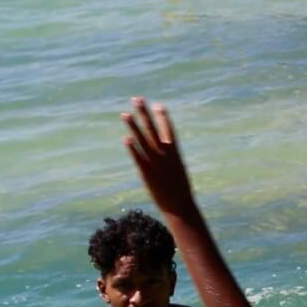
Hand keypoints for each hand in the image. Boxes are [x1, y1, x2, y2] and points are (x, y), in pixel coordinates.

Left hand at [122, 99, 196, 218]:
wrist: (181, 207)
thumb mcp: (178, 171)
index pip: (168, 129)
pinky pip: (138, 157)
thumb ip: (171, 161)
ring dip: (134, 126)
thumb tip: (168, 156)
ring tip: (125, 114)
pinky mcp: (147, 173)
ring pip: (143, 140)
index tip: (157, 105)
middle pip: (153, 129)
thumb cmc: (180, 190)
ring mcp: (156, 162)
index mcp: (175, 152)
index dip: (162, 117)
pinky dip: (132, 148)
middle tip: (137, 99)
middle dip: (144, 113)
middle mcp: (165, 154)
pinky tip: (126, 138)